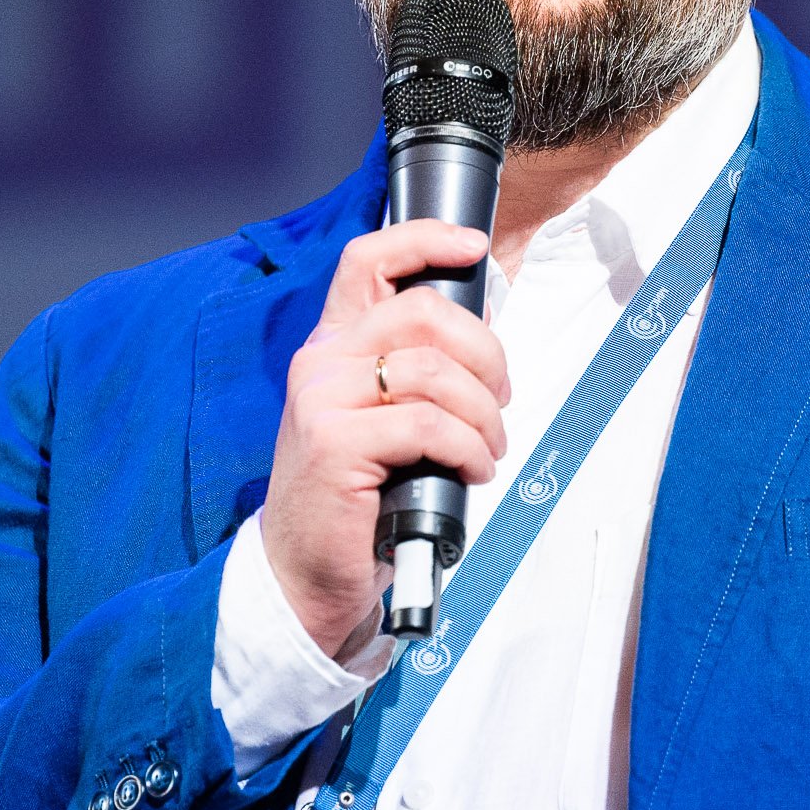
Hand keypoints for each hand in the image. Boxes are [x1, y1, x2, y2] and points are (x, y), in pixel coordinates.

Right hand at [258, 220, 511, 659]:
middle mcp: (321, 361)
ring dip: (484, 413)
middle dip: (486, 354)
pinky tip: (473, 470)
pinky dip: (469, 447)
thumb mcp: (384, 417)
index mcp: (334, 345)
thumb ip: (417, 368)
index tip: (473, 247)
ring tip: (488, 448)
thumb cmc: (358, 496)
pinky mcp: (335, 443)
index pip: (368, 262)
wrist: (309, 569)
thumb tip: (483, 327)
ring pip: (434, 372)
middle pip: (423, 313)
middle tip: (501, 399)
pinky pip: (428, 424)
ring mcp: (323, 399)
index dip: (424, 240)